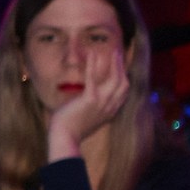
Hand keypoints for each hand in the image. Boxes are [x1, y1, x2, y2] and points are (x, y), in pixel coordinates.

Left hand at [47, 42, 129, 156]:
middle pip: (124, 83)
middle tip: (119, 54)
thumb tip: (91, 101)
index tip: (123, 68)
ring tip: (112, 51)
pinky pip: (93, 78)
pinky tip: (92, 54)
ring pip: (115, 78)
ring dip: (114, 63)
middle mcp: (110, 107)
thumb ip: (94, 109)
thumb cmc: (72, 130)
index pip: (124, 92)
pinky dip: (93, 64)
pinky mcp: (90, 99)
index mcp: (111, 112)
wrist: (65, 138)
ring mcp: (102, 103)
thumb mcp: (89, 119)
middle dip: (123, 67)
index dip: (125, 79)